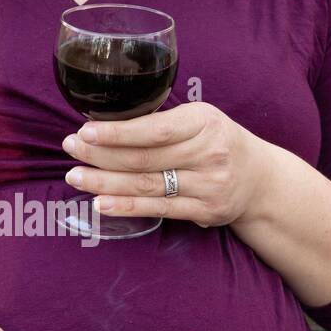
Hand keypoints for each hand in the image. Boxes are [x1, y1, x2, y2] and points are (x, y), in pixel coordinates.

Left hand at [62, 102, 271, 225]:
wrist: (260, 179)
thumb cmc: (217, 141)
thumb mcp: (199, 119)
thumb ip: (162, 122)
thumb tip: (104, 125)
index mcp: (204, 123)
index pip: (155, 129)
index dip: (117, 133)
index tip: (85, 131)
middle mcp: (209, 153)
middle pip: (145, 158)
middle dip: (101, 154)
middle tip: (70, 150)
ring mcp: (209, 185)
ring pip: (147, 185)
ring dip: (106, 183)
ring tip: (75, 177)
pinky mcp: (205, 211)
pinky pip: (159, 210)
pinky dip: (127, 207)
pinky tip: (101, 203)